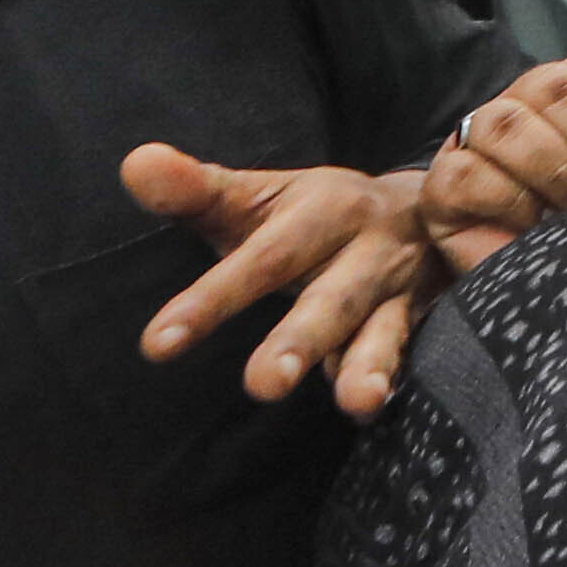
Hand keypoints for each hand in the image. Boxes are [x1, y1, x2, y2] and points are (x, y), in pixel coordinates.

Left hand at [114, 149, 435, 414]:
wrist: (430, 205)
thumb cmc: (314, 215)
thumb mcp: (258, 196)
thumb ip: (196, 190)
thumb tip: (135, 163)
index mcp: (324, 209)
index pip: (262, 259)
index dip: (212, 300)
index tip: (158, 344)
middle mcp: (367, 246)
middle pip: (332, 296)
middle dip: (300, 340)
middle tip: (263, 384)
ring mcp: (400, 286)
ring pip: (384, 327)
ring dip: (369, 365)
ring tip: (357, 402)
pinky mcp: (422, 317)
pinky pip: (411, 348)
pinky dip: (396, 375)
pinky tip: (373, 402)